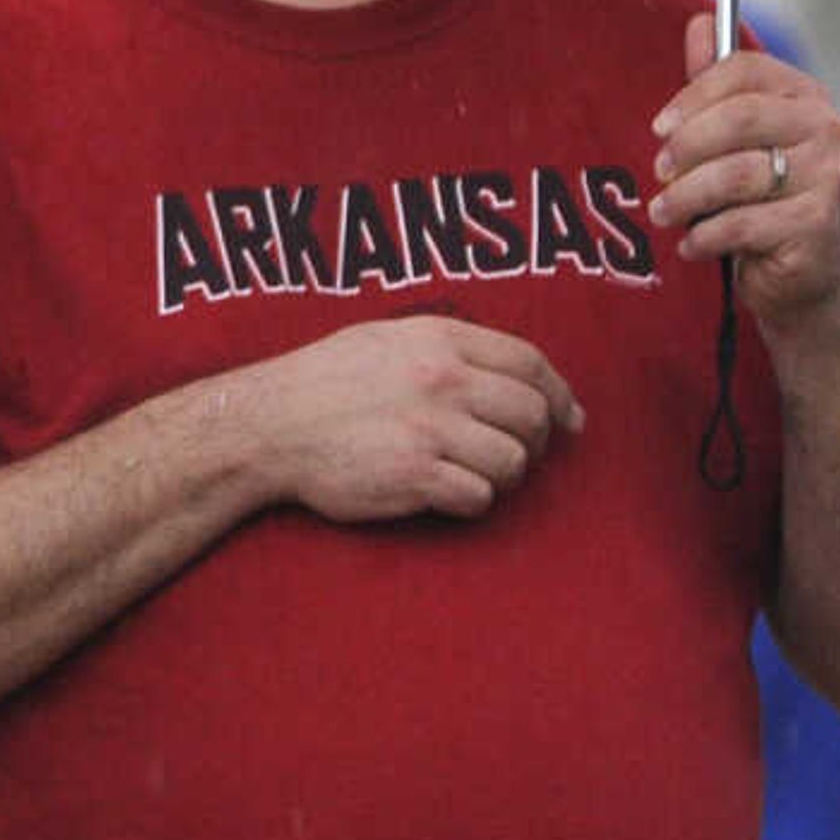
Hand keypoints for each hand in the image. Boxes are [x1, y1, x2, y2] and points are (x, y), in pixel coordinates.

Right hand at [242, 316, 577, 522]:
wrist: (270, 424)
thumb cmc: (325, 381)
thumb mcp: (388, 338)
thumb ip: (449, 348)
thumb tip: (510, 372)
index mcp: (440, 340)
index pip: (530, 363)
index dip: (560, 395)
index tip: (570, 421)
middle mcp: (442, 380)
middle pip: (531, 416)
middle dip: (536, 442)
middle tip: (515, 455)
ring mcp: (430, 429)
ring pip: (512, 462)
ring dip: (502, 476)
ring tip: (472, 475)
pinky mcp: (414, 476)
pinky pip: (477, 497)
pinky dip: (471, 501)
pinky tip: (445, 493)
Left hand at [648, 12, 839, 328]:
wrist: (801, 278)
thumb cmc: (761, 199)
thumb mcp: (734, 140)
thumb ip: (715, 85)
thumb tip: (700, 23)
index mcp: (803, 96)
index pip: (745, 69)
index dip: (694, 94)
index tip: (659, 127)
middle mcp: (825, 128)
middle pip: (740, 117)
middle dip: (687, 146)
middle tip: (657, 173)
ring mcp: (828, 177)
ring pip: (736, 174)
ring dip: (686, 197)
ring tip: (663, 214)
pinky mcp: (818, 225)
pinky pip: (743, 223)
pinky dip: (705, 236)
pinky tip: (693, 244)